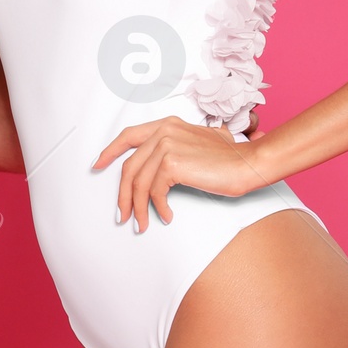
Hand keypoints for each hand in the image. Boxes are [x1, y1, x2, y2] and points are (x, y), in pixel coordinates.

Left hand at [94, 118, 262, 228]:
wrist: (249, 163)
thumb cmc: (229, 159)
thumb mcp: (199, 143)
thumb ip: (178, 146)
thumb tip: (160, 169)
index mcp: (168, 124)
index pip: (129, 136)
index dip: (110, 152)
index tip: (97, 165)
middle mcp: (164, 131)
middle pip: (129, 167)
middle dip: (123, 195)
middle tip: (123, 214)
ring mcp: (167, 145)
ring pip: (138, 183)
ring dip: (138, 208)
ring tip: (143, 223)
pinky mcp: (172, 163)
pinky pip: (154, 192)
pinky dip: (158, 208)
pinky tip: (167, 216)